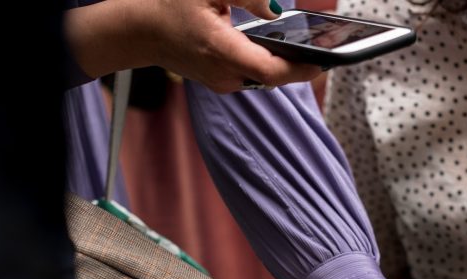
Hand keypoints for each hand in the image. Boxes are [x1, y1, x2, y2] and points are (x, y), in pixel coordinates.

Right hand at [64, 0, 321, 92]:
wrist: (140, 30)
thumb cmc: (170, 6)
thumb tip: (278, 9)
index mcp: (222, 51)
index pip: (271, 71)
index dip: (301, 69)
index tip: (324, 61)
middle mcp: (225, 75)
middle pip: (274, 75)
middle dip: (299, 62)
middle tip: (325, 48)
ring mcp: (223, 82)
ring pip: (265, 76)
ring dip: (284, 62)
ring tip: (310, 47)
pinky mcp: (222, 82)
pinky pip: (253, 74)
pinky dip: (267, 61)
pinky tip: (281, 47)